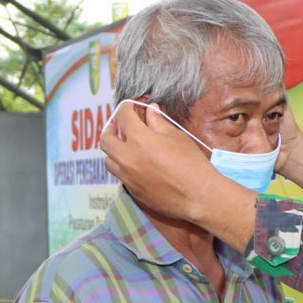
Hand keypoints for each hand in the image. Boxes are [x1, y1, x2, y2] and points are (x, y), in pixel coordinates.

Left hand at [102, 103, 256, 248]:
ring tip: (123, 147)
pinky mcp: (132, 191)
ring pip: (108, 160)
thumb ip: (158, 122)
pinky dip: (122, 167)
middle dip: (110, 128)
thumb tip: (150, 110)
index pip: (123, 117)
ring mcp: (128, 177)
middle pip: (105, 140)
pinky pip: (119, 175)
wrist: (197, 195)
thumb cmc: (191, 163)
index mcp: (139, 140)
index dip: (125, 107)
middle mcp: (127, 158)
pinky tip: (134, 164)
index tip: (129, 106)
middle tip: (117, 125)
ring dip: (113, 150)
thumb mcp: (176, 136)